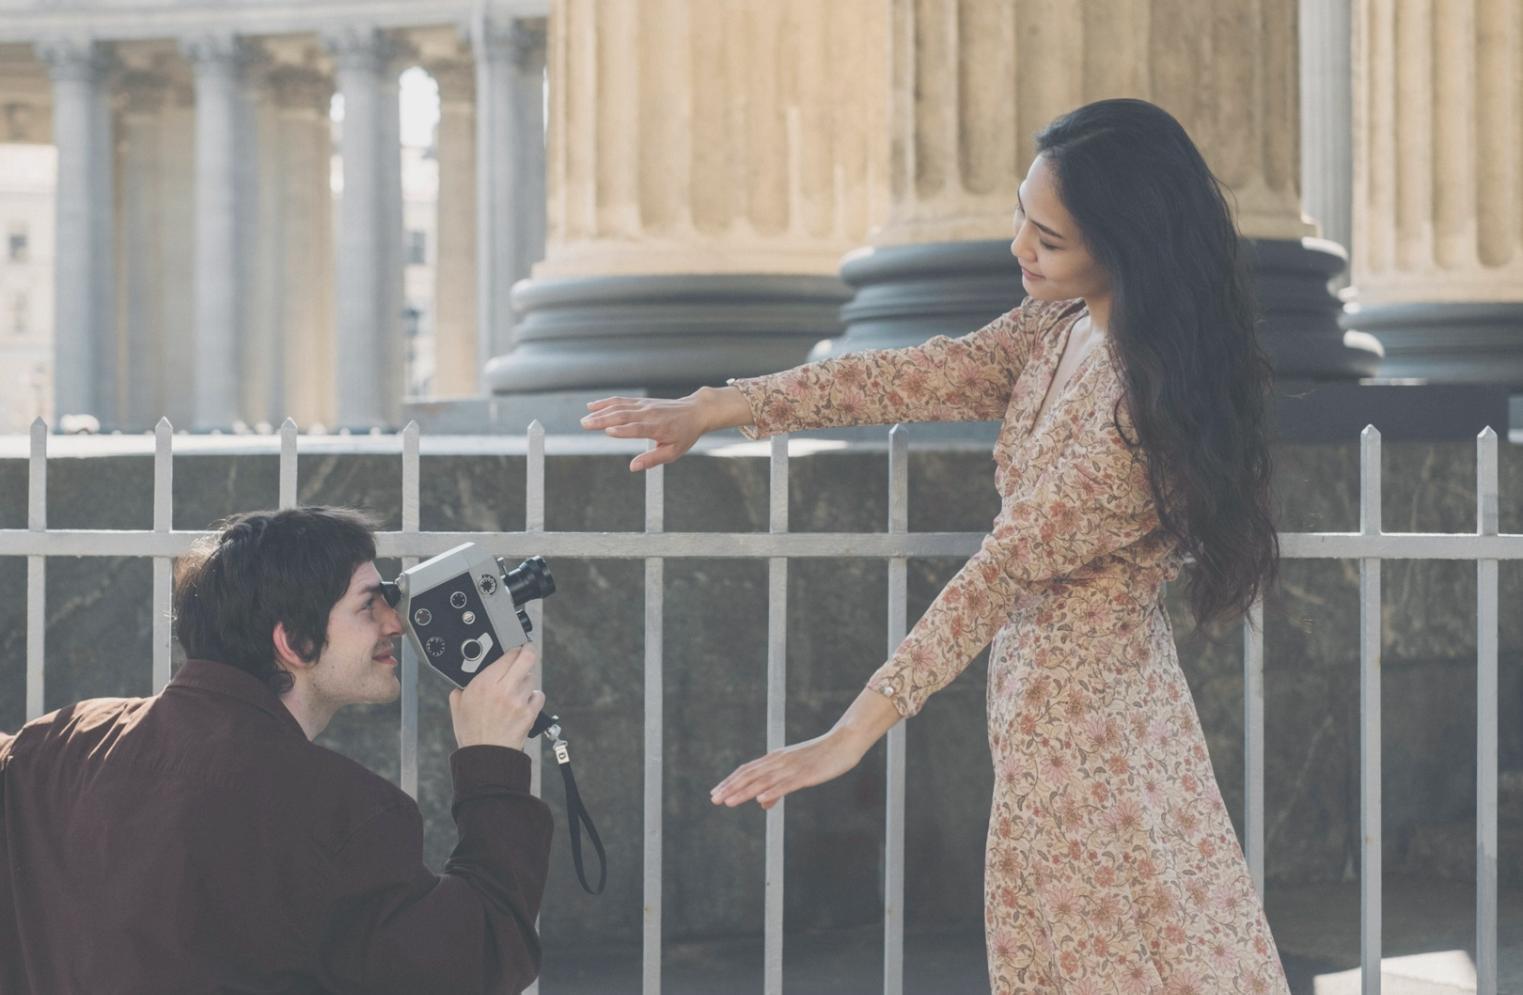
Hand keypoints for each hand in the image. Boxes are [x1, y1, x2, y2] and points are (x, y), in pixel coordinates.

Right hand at [448, 645, 543, 750]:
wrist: (485, 756)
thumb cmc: (472, 733)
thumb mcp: (458, 707)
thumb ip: (461, 689)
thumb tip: (464, 681)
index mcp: (483, 683)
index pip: (507, 654)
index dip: (513, 648)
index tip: (514, 648)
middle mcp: (502, 689)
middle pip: (526, 657)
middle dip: (529, 650)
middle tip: (528, 650)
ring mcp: (518, 700)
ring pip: (532, 677)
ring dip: (527, 679)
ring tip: (518, 687)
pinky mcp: (529, 713)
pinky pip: (539, 695)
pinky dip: (534, 696)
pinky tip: (525, 701)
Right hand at [580, 386, 751, 471]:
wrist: (695, 411)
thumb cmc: (685, 434)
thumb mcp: (673, 452)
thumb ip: (653, 460)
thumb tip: (633, 467)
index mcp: (658, 428)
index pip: (638, 429)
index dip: (623, 431)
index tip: (608, 432)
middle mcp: (650, 414)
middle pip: (623, 416)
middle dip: (603, 419)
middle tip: (585, 424)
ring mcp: (644, 406)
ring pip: (619, 407)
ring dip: (600, 411)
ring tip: (585, 418)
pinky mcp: (641, 401)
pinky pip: (621, 401)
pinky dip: (606, 402)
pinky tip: (593, 406)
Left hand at [710, 729, 865, 810]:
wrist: (845, 741)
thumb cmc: (823, 756)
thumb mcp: (798, 772)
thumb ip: (778, 787)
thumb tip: (762, 804)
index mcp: (776, 759)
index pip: (747, 770)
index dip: (730, 781)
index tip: (715, 792)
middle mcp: (780, 761)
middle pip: (750, 775)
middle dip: (730, 788)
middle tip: (713, 799)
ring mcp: (793, 767)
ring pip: (763, 781)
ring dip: (744, 792)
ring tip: (728, 802)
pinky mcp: (807, 774)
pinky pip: (787, 784)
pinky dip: (772, 792)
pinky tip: (760, 800)